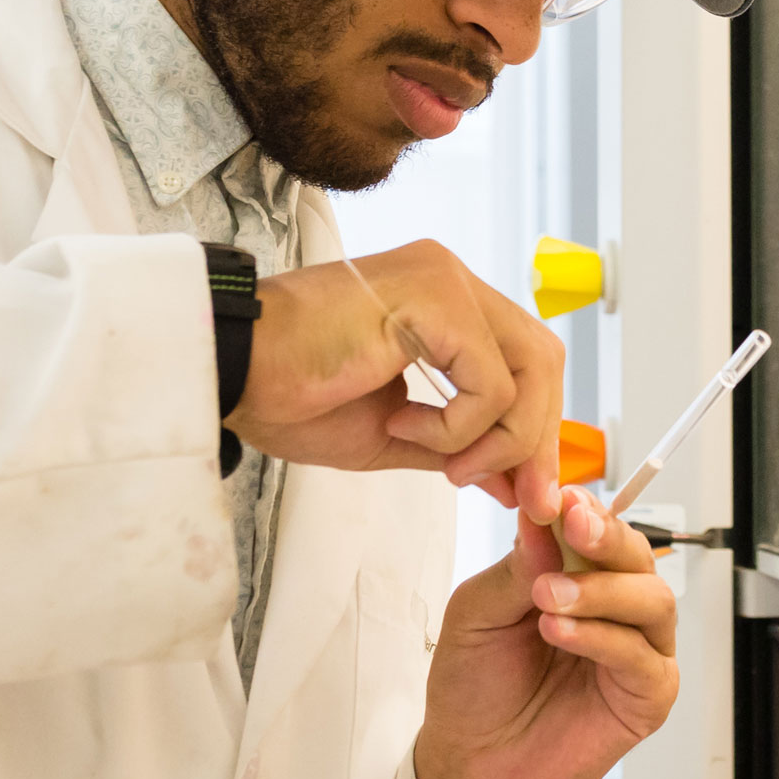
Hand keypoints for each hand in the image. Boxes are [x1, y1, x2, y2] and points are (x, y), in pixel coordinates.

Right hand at [226, 240, 560, 520]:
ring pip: (530, 370)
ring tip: (446, 464)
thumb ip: (458, 448)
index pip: (528, 361)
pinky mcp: (435, 299)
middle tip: (519, 499)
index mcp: (447, 302)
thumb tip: (517, 483)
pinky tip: (401, 426)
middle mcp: (454, 279)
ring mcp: (446, 281)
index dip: (537, 429)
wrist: (233, 372)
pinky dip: (458, 427)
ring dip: (501, 438)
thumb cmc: (294, 396)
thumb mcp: (393, 435)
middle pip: (544, 361)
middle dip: (539, 439)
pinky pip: (489, 383)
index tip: (525, 494)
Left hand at [414, 488, 679, 778]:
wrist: (469, 762)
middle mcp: (616, 610)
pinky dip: (604, 639)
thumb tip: (544, 515)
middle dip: (608, 537)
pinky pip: (643, 658)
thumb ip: (518, 567)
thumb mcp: (479, 612)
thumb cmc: (475, 687)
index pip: (602, 531)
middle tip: (573, 527)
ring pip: (653, 601)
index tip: (566, 497)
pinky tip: (562, 632)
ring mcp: (637, 653)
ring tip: (549, 598)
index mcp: (580, 579)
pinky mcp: (647, 698)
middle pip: (640, 558)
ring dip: (603, 590)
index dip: (589, 510)